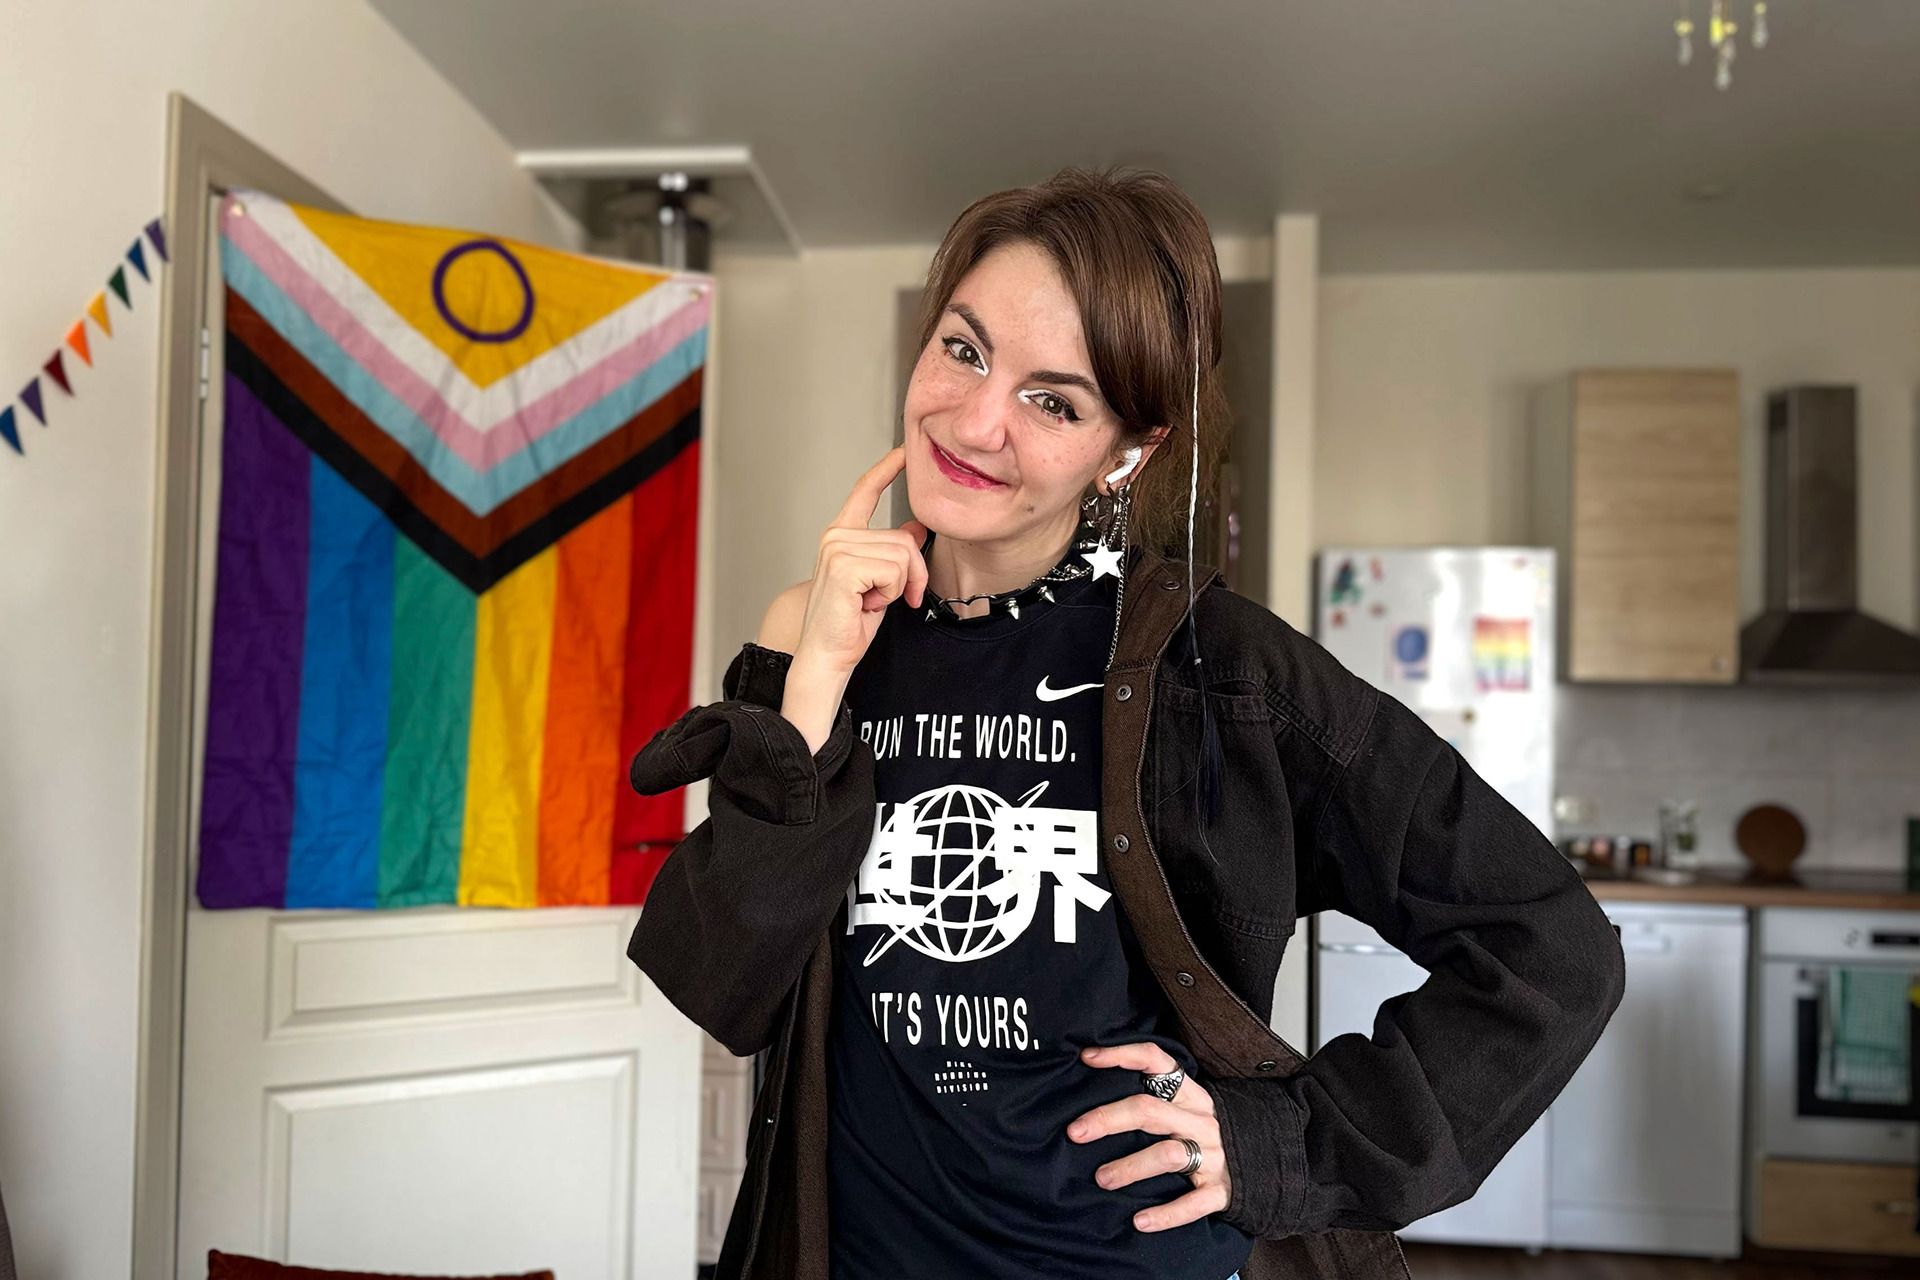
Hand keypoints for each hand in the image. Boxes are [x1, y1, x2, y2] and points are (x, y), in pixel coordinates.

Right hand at [793, 445, 929, 676]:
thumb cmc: (850, 622)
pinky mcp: (843, 567)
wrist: (829, 655)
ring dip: (900, 586)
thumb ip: (894, 551)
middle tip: (892, 597)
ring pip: (903, 555)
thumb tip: (916, 528)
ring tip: (873, 601)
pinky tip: (867, 604)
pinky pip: (895, 571)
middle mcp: (836, 536)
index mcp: (841, 535)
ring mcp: (837, 549)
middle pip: (904, 538)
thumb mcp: (881, 581)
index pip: (865, 491)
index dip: (887, 469)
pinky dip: (891, 593)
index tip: (904, 452)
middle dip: (911, 574)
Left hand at [1067, 1041, 1232, 1232]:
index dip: (1121, 1055)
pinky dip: (1166, 1213)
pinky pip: (1193, 1203)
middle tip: (1076, 1132)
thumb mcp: (1189, 1107)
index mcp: (1190, 1095)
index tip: (1087, 1058)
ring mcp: (1213, 1155)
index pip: (1156, 1061)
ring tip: (1102, 1179)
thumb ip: (1156, 1098)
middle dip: (1109, 1119)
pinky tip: (1140, 1221)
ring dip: (1131, 1167)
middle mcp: (1201, 1121)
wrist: (1272, 1163)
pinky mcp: (1222, 1190)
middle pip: (1150, 1111)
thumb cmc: (1212, 1133)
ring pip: (1168, 1155)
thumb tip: (1096, 1089)